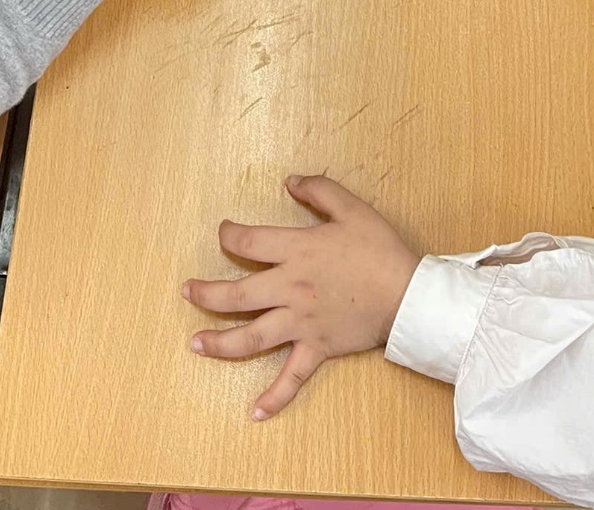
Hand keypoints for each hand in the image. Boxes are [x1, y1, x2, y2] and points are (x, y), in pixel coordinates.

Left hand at [185, 175, 420, 419]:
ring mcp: (300, 323)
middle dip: (206, 294)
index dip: (229, 235)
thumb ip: (319, 190)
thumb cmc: (379, 249)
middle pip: (237, 294)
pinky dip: (273, 398)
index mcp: (297, 251)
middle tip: (186, 293)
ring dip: (219, 343)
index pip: (249, 242)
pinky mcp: (317, 349)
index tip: (223, 232)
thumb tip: (290, 181)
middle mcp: (290, 289)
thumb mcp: (351, 208)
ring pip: (250, 338)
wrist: (407, 294)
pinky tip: (254, 412)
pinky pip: (291, 379)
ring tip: (195, 344)